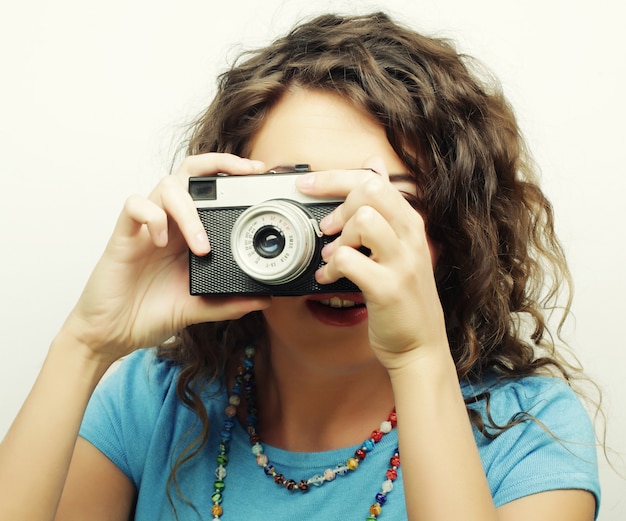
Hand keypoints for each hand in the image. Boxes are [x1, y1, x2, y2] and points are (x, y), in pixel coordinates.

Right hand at [63, 153, 270, 363]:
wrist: (113, 333)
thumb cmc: (150, 313)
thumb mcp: (198, 308)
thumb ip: (229, 303)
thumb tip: (264, 300)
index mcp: (188, 234)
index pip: (209, 189)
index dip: (231, 174)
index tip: (259, 173)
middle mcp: (170, 223)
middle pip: (189, 171)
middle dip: (217, 163)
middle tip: (244, 172)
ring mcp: (146, 227)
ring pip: (167, 186)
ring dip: (189, 211)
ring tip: (200, 246)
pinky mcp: (123, 236)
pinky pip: (134, 205)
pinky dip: (152, 217)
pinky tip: (160, 243)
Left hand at [296, 157, 447, 369]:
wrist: (421, 346)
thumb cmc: (404, 298)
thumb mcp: (400, 247)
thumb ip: (386, 209)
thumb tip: (373, 166)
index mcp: (410, 224)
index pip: (374, 180)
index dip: (334, 178)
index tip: (306, 184)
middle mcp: (411, 237)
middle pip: (371, 190)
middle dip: (337, 204)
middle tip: (326, 228)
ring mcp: (402, 262)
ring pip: (364, 219)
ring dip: (338, 238)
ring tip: (331, 255)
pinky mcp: (388, 287)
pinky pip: (349, 261)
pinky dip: (330, 268)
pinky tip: (328, 278)